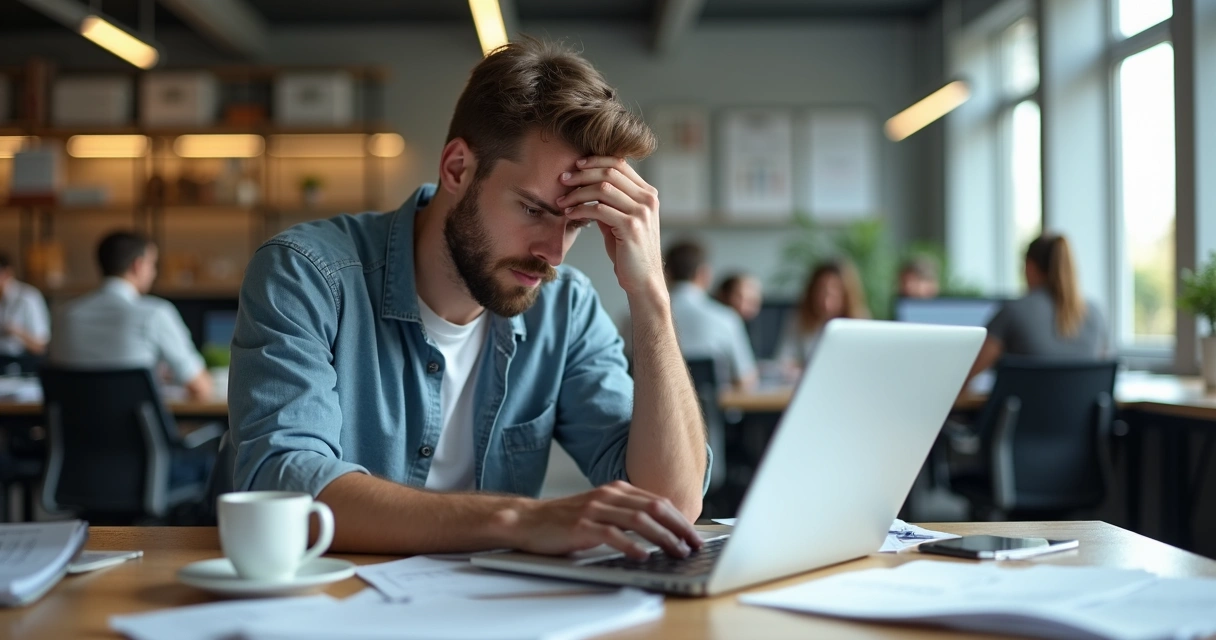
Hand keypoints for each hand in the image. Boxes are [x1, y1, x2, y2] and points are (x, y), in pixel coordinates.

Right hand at [492, 481, 702, 559]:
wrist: (529, 520)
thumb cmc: (566, 520)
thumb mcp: (600, 510)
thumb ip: (625, 514)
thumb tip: (659, 531)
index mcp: (616, 489)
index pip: (657, 501)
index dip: (680, 518)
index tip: (695, 535)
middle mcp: (609, 495)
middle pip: (654, 508)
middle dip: (679, 527)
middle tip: (694, 545)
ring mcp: (595, 509)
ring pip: (639, 520)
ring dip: (662, 537)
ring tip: (676, 552)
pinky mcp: (582, 525)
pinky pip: (612, 534)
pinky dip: (631, 545)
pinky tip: (643, 556)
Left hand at [557, 158, 663, 296]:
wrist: (643, 280)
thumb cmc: (629, 252)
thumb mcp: (621, 221)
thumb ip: (610, 203)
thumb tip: (586, 188)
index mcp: (648, 194)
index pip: (621, 164)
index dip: (596, 160)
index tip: (576, 165)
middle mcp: (648, 199)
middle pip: (610, 172)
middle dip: (582, 174)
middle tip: (563, 179)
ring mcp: (641, 212)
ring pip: (602, 188)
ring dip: (577, 193)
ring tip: (562, 201)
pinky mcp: (631, 227)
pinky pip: (599, 210)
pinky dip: (580, 210)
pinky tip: (570, 214)